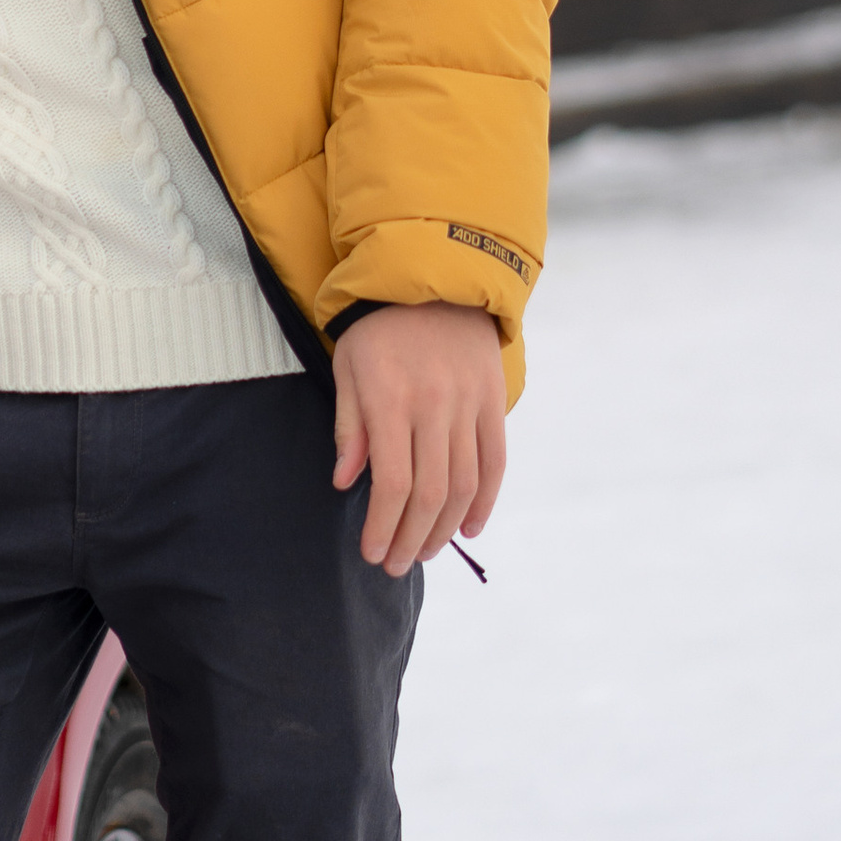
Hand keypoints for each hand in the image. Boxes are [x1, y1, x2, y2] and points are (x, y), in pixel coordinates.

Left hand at [332, 303, 507, 577]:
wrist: (434, 277)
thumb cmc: (378, 327)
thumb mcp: (347, 368)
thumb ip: (349, 427)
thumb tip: (346, 483)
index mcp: (391, 399)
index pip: (393, 483)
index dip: (383, 526)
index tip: (372, 553)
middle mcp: (434, 406)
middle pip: (430, 494)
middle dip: (411, 538)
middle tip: (396, 564)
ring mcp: (469, 404)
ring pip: (465, 485)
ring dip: (445, 529)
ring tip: (424, 550)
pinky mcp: (494, 402)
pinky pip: (494, 462)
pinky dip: (485, 502)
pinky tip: (469, 528)